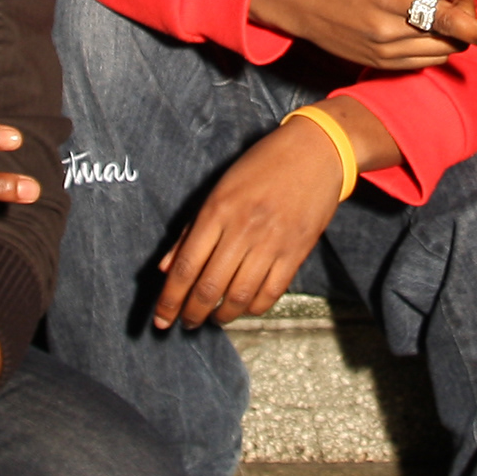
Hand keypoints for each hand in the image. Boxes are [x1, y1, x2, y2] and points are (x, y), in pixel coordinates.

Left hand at [153, 119, 346, 329]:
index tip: (161, 319)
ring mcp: (271, 242)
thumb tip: (164, 268)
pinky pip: (271, 292)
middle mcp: (242, 229)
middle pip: (209, 287)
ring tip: (213, 319)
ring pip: (239, 296)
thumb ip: (190, 231)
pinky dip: (254, 308)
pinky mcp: (296, 251)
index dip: (169, 299)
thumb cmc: (261, 166)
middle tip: (186, 324)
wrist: (315, 151)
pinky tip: (244, 307)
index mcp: (217, 211)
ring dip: (222, 315)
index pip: (186, 266)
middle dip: (192, 313)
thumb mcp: (218, 189)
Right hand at [250, 0, 476, 68]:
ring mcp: (383, 52)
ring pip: (439, 52)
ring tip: (429, 1)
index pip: (447, 20)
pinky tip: (419, 19)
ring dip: (448, 31)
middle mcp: (389, 32)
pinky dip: (432, 43)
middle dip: (463, 15)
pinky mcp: (377, 63)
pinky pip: (422, 61)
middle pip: (451, 38)